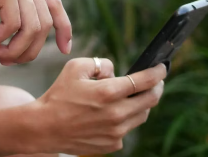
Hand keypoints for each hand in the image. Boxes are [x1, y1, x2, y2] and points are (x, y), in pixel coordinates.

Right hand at [30, 58, 165, 154]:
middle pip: (150, 100)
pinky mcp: (113, 144)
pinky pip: (128, 129)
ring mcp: (117, 132)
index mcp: (107, 93)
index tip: (161, 68)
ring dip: (141, 104)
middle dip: (156, 88)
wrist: (45, 127)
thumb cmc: (58, 96)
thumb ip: (100, 64)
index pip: (144, 81)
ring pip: (141, 115)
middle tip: (155, 81)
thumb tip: (115, 71)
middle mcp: (116, 114)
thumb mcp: (74, 68)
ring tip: (130, 96)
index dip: (157, 73)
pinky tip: (110, 114)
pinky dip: (125, 119)